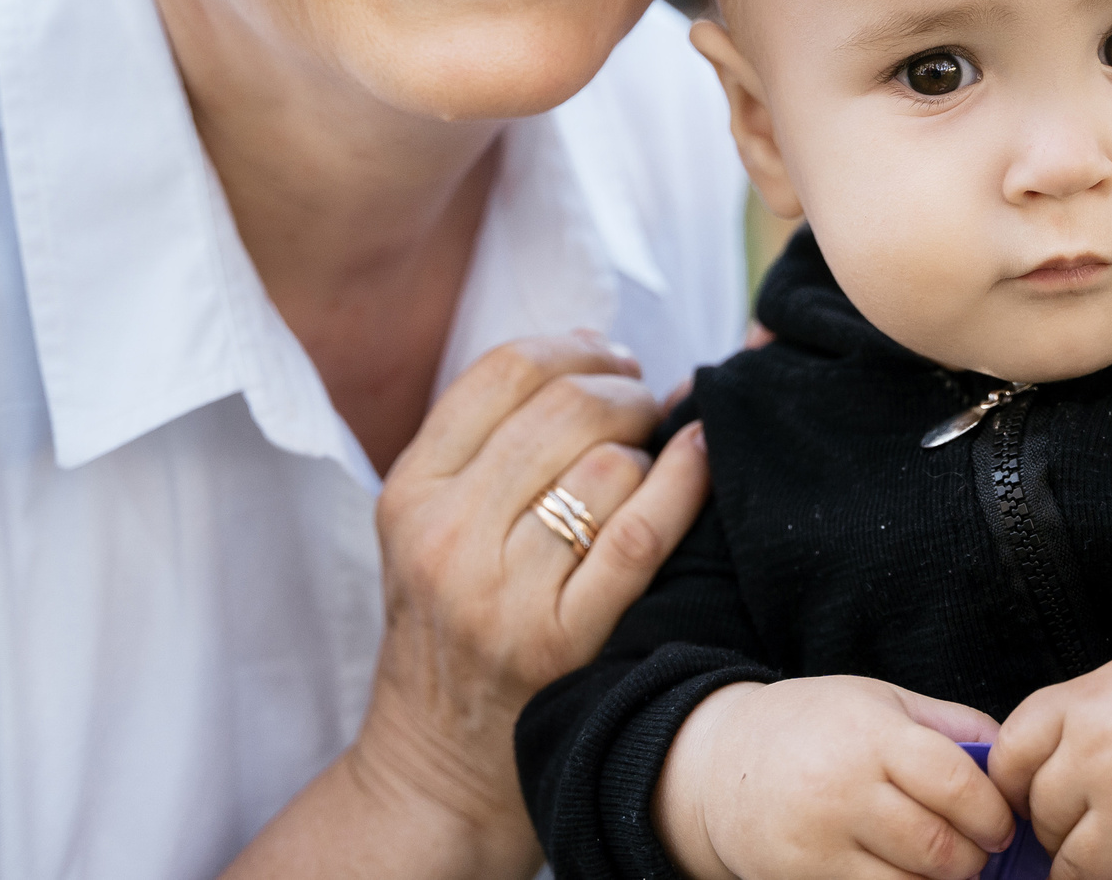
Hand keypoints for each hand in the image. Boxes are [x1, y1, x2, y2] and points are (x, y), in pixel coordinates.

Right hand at [345, 331, 711, 878]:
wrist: (439, 764)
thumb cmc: (451, 625)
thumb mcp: (432, 525)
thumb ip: (492, 442)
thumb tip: (606, 351)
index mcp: (412, 492)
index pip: (506, 371)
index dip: (575, 347)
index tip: (609, 358)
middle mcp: (448, 537)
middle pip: (566, 407)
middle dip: (625, 390)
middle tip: (645, 404)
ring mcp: (504, 594)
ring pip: (609, 464)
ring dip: (649, 449)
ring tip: (648, 466)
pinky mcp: (562, 640)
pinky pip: (641, 533)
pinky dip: (683, 483)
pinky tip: (699, 460)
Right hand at [656, 677, 1012, 879]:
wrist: (721, 767)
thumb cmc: (814, 727)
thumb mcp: (878, 700)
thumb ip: (947, 724)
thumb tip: (1011, 755)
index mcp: (870, 736)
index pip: (954, 781)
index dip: (991, 810)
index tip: (998, 822)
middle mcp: (842, 791)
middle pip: (938, 847)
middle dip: (972, 859)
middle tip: (976, 852)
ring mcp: (819, 844)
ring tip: (940, 867)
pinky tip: (901, 876)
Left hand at [991, 638, 1111, 879]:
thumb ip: (1076, 719)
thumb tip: (1030, 770)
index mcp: (1086, 706)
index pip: (1008, 759)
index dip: (1013, 782)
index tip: (1029, 791)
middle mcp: (1101, 760)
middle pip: (1040, 816)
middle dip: (1057, 824)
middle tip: (1091, 817)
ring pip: (1071, 868)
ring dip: (1084, 865)